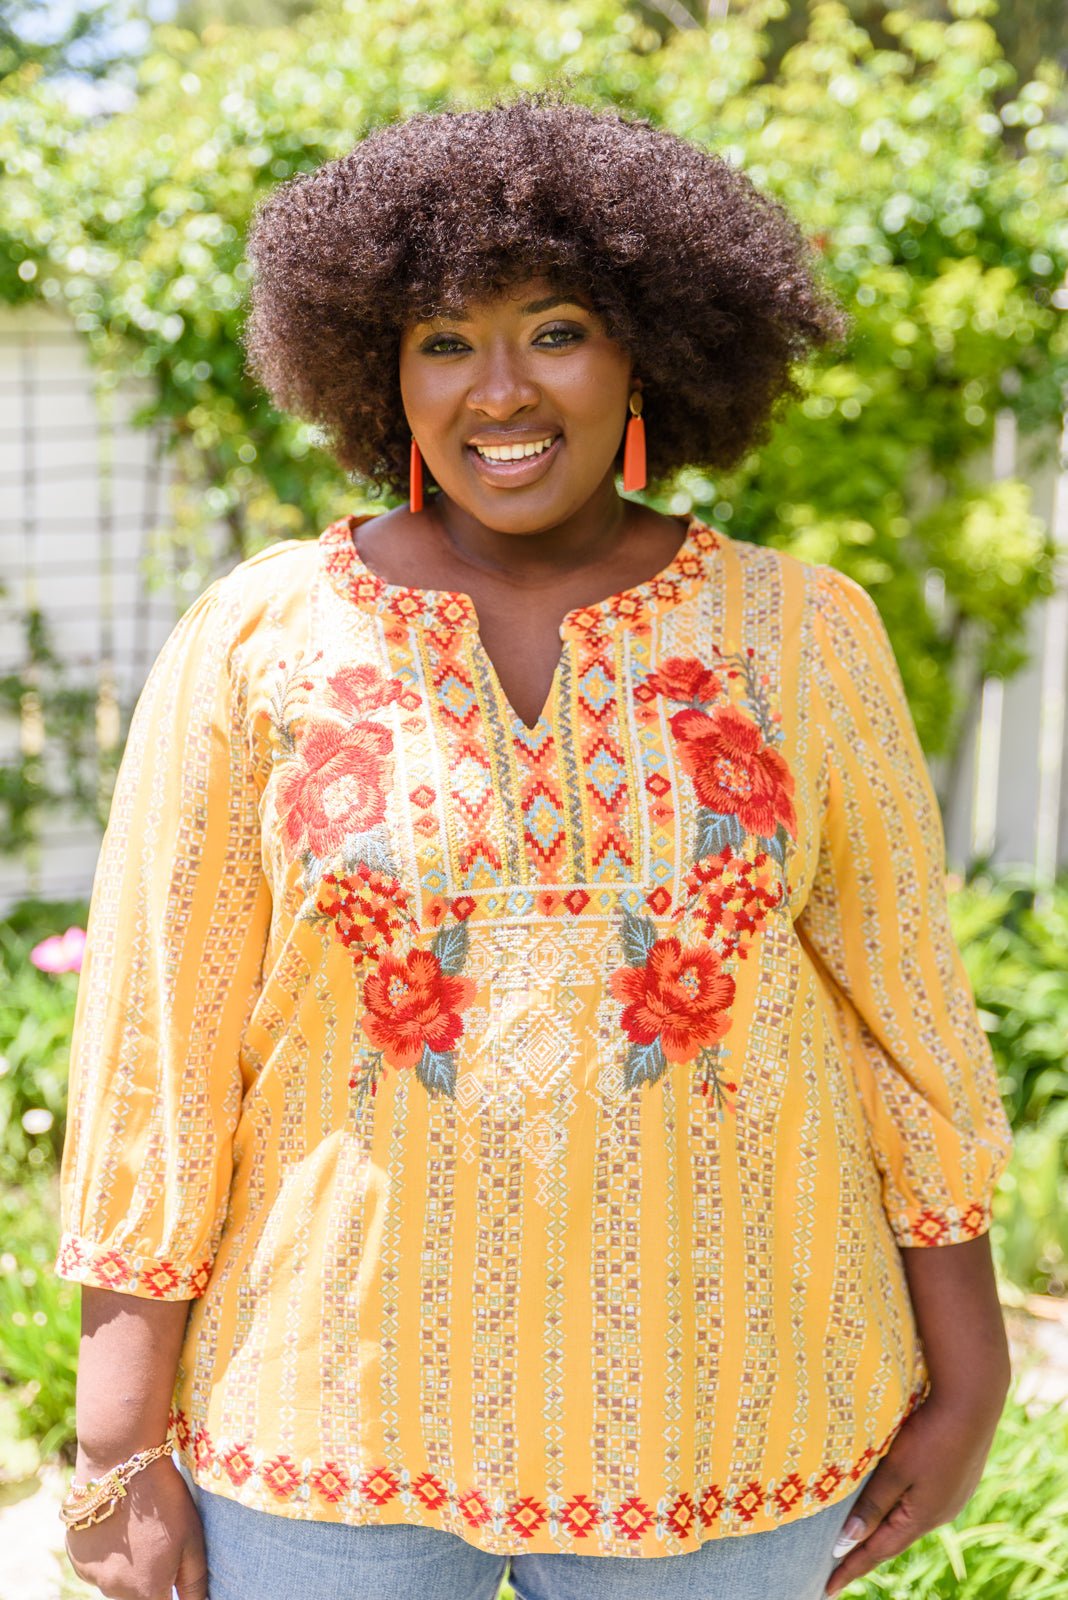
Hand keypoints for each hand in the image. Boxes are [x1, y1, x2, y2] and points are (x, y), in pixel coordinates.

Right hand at [64, 1455, 207, 1599]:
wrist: (120, 1465)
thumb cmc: (164, 1500)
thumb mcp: (192, 1539)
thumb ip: (195, 1582)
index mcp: (147, 1592)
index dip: (171, 1586)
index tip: (172, 1559)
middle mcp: (116, 1592)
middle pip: (138, 1596)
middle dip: (150, 1576)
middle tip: (157, 1535)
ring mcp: (92, 1576)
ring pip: (116, 1581)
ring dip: (127, 1566)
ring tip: (137, 1527)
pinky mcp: (76, 1558)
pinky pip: (96, 1566)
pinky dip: (106, 1554)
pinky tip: (116, 1526)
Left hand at [824, 1384, 1005, 1596]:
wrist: (974, 1402)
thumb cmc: (931, 1435)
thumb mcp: (895, 1470)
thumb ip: (873, 1505)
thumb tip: (849, 1541)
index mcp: (922, 1517)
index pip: (878, 1551)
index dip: (851, 1568)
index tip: (827, 1587)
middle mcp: (940, 1513)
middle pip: (895, 1537)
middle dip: (867, 1551)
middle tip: (839, 1565)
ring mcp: (952, 1496)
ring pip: (909, 1518)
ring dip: (885, 1527)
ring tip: (863, 1536)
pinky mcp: (957, 1478)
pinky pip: (922, 1501)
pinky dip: (902, 1507)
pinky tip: (895, 1501)